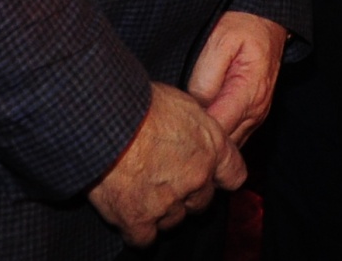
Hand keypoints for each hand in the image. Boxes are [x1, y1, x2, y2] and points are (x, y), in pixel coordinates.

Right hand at [88, 82, 244, 245]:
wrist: (107, 120)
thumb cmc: (139, 102)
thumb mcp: (182, 102)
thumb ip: (195, 124)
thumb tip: (192, 129)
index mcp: (212, 146)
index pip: (234, 175)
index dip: (221, 177)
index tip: (211, 176)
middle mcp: (196, 178)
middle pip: (201, 201)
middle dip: (186, 194)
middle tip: (164, 177)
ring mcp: (169, 202)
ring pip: (173, 220)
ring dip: (160, 210)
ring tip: (140, 188)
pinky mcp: (139, 219)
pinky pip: (144, 238)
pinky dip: (137, 229)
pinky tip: (128, 214)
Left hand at [185, 10, 287, 147]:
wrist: (267, 19)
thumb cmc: (243, 25)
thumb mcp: (219, 41)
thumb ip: (206, 78)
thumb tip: (194, 108)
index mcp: (249, 93)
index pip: (218, 132)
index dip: (194, 135)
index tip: (172, 130)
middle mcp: (257, 111)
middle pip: (224, 145)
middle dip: (200, 144)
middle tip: (171, 134)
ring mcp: (257, 114)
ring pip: (229, 144)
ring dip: (209, 142)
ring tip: (182, 133)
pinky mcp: (253, 113)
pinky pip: (234, 135)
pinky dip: (218, 136)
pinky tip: (199, 128)